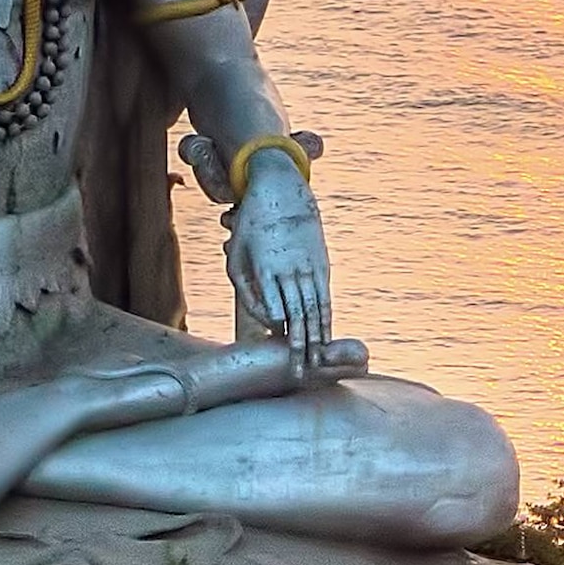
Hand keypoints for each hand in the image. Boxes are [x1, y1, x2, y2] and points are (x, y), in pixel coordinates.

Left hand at [226, 161, 333, 355]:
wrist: (282, 191)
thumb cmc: (251, 228)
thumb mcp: (236, 256)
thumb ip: (246, 291)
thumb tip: (265, 322)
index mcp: (266, 268)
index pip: (276, 309)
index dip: (279, 332)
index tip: (281, 352)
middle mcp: (291, 270)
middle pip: (298, 315)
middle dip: (300, 346)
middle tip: (302, 373)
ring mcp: (309, 267)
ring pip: (316, 309)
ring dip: (317, 339)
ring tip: (318, 363)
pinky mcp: (321, 265)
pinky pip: (325, 298)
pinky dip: (326, 320)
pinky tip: (327, 337)